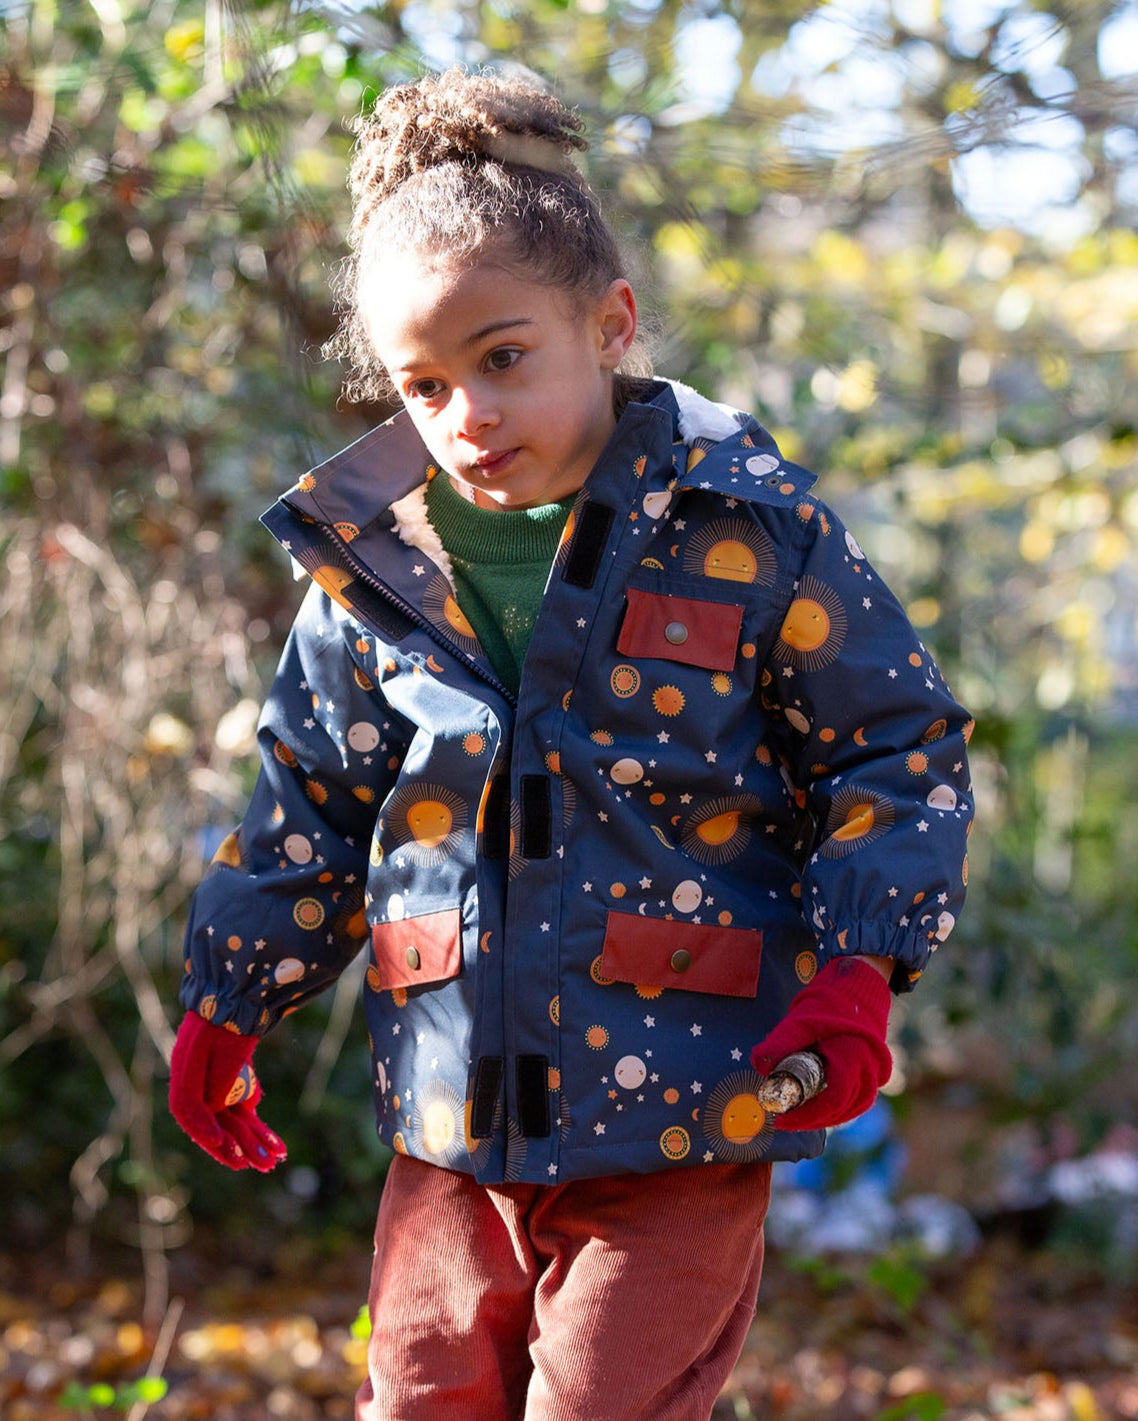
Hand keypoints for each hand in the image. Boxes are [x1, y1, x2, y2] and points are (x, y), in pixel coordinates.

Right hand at [169, 1013, 287, 1171]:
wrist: (236, 1007)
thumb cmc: (213, 1034)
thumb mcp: (203, 1063)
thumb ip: (203, 1100)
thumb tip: (215, 1133)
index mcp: (186, 1086)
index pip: (194, 1119)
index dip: (208, 1135)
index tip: (224, 1146)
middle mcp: (203, 1095)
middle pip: (221, 1127)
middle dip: (241, 1147)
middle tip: (263, 1165)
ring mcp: (222, 1095)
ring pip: (238, 1127)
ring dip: (256, 1144)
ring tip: (275, 1161)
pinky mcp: (239, 1091)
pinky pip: (249, 1117)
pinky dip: (262, 1133)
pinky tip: (278, 1148)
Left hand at [751, 957, 891, 1130]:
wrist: (857, 986)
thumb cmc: (830, 1002)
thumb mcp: (800, 1020)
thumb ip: (781, 1042)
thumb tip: (760, 1065)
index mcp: (854, 1057)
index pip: (833, 1100)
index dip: (807, 1116)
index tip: (781, 1119)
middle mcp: (869, 1069)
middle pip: (842, 1109)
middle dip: (812, 1120)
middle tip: (784, 1121)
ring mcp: (875, 1072)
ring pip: (852, 1108)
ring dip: (825, 1117)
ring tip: (798, 1118)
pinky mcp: (873, 1073)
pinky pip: (857, 1100)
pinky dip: (838, 1108)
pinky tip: (817, 1109)